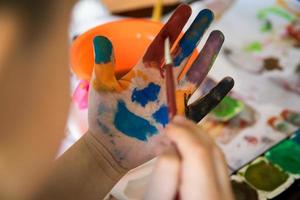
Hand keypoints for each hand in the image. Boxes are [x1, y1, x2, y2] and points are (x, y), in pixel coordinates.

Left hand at [87, 4, 232, 168]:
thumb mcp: (102, 88)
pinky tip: (228, 82)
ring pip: (195, 74)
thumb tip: (101, 38)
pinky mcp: (179, 119)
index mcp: (144, 72)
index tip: (186, 9)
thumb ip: (105, 64)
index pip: (162, 44)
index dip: (174, 27)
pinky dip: (216, 95)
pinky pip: (202, 105)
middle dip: (195, 34)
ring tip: (218, 37)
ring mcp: (172, 100)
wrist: (110, 148)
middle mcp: (161, 82)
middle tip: (208, 15)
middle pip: (183, 54)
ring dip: (207, 56)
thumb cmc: (104, 117)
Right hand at [145, 116, 233, 199]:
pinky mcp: (224, 195)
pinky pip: (218, 166)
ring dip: (199, 138)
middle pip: (213, 152)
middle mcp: (223, 194)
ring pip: (219, 158)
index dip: (183, 134)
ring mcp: (227, 195)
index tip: (166, 127)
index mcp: (204, 196)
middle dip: (193, 131)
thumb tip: (169, 145)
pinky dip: (204, 151)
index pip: (199, 153)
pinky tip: (191, 148)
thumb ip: (165, 172)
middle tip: (174, 119)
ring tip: (182, 127)